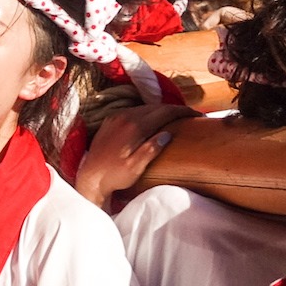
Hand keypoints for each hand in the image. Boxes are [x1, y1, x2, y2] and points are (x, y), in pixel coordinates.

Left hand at [74, 103, 195, 208]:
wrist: (89, 178)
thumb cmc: (114, 176)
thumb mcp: (136, 166)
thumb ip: (152, 148)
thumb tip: (168, 133)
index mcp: (134, 126)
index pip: (164, 111)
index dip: (183, 111)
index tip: (197, 115)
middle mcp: (124, 117)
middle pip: (155, 107)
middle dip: (174, 110)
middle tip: (189, 116)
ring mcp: (115, 118)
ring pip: (144, 108)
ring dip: (160, 111)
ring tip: (174, 119)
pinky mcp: (109, 122)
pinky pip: (132, 112)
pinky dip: (146, 114)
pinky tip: (153, 122)